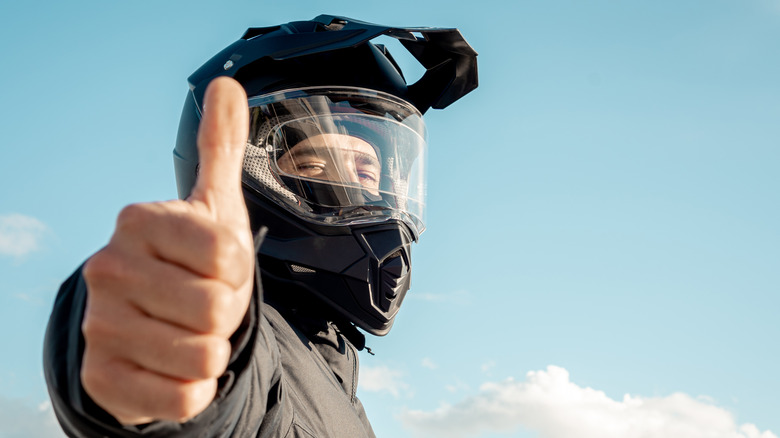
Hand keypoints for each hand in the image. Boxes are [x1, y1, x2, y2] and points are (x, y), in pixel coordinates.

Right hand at [81, 77, 252, 424]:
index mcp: (139, 221)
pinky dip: (193, 390)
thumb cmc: (194, 262)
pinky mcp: (102, 380)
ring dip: (211, 351)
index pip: (230, 257)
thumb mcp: (213, 204)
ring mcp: (99, 326)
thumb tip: (225, 85)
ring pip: (204, 357)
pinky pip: (184, 398)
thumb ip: (219, 147)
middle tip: (202, 303)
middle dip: (226, 314)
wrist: (153, 325)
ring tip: (187, 333)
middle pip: (219, 309)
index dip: (238, 270)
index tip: (217, 267)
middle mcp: (108, 268)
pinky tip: (171, 366)